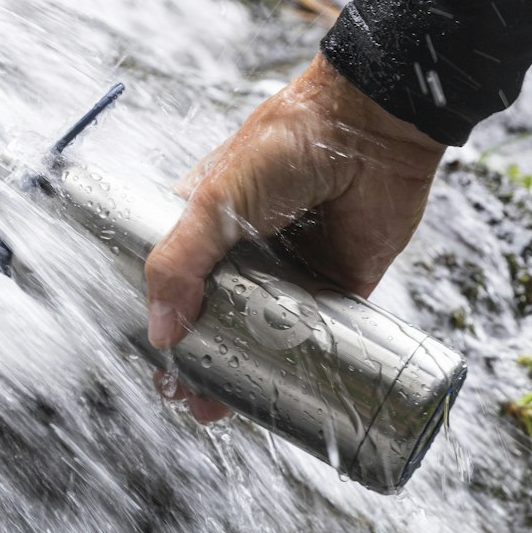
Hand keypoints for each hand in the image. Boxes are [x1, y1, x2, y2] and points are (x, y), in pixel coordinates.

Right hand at [145, 51, 445, 421]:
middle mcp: (249, 252)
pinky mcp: (339, 285)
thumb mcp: (216, 200)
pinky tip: (287, 393)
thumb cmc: (288, 143)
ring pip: (264, 335)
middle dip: (202, 360)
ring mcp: (294, 271)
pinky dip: (303, 364)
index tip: (159, 365)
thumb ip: (181, 264)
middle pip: (217, 318)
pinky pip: (319, 334)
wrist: (372, 125)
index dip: (165, 325)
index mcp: (209, 223)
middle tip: (191, 397)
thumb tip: (160, 331)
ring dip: (246, 371)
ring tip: (225, 407)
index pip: (176, 283)